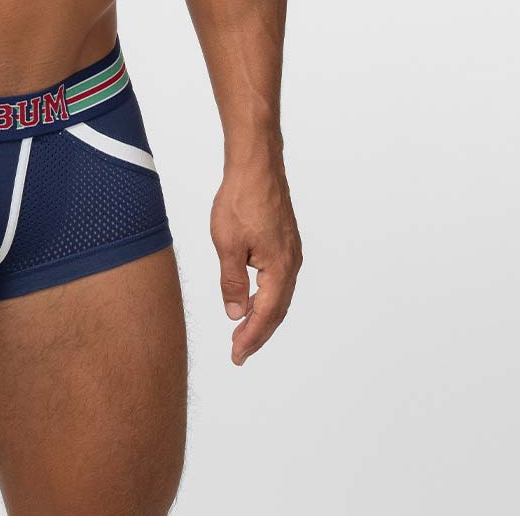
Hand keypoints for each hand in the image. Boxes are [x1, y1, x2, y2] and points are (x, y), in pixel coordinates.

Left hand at [211, 158, 302, 365]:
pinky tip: (252, 296)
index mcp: (280, 268)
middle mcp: (292, 263)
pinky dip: (266, 295)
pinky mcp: (285, 240)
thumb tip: (236, 314)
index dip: (251, 338)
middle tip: (239, 351)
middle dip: (258, 332)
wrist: (256, 164)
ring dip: (263, 314)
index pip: (266, 314)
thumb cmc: (241, 199)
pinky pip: (278, 278)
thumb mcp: (227, 244)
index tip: (237, 356)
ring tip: (243, 329)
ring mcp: (290, 251)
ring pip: (279, 294)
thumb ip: (232, 282)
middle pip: (277, 309)